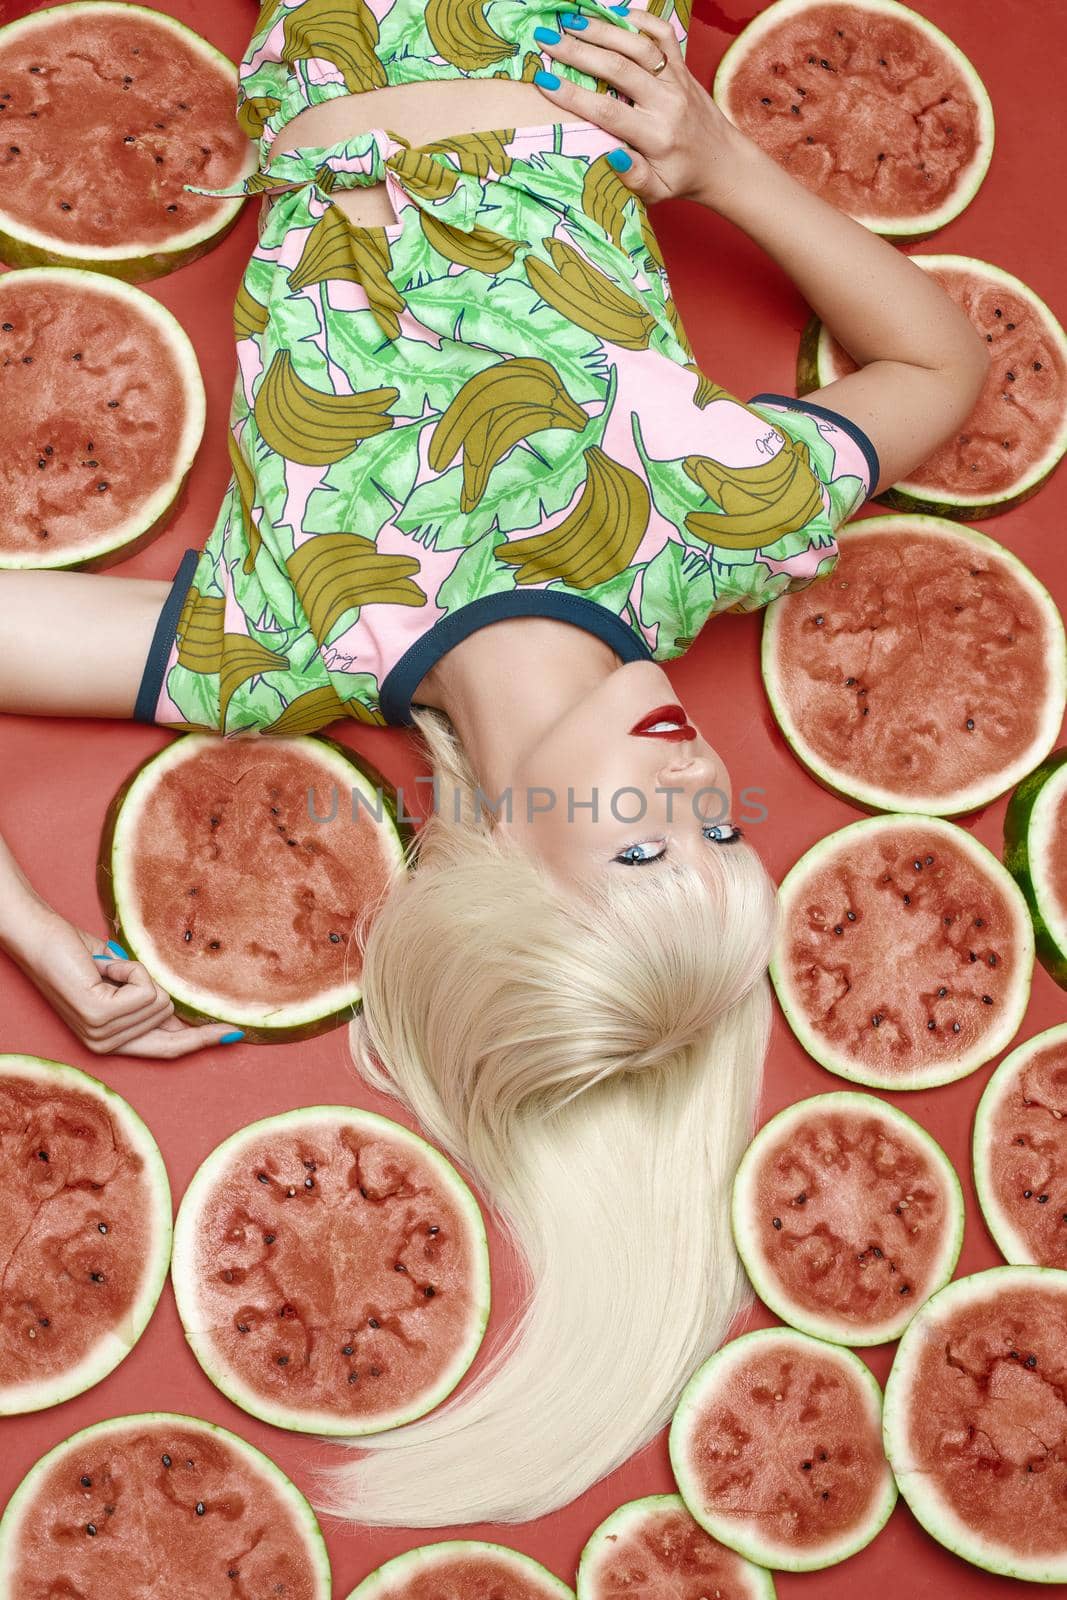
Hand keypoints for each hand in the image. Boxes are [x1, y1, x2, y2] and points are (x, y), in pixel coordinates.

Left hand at [4, 904, 244, 1058]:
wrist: (38, 937)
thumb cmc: (75, 954)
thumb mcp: (121, 983)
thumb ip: (150, 1004)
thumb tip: (186, 1018)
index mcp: (111, 1042)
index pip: (168, 1049)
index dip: (202, 1040)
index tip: (234, 1035)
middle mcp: (106, 1046)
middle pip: (169, 1015)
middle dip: (153, 984)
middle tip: (115, 969)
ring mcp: (102, 1034)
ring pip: (160, 999)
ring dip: (137, 972)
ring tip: (104, 968)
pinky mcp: (100, 1016)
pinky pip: (147, 988)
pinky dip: (131, 968)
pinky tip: (103, 967)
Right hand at [532, 8, 749, 208]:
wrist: (723, 162)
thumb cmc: (682, 178)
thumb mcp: (658, 192)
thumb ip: (635, 178)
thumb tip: (613, 155)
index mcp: (657, 136)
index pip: (609, 111)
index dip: (574, 95)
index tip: (544, 81)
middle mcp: (667, 102)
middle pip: (619, 68)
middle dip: (579, 51)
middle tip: (546, 38)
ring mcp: (677, 79)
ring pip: (638, 45)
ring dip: (602, 29)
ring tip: (569, 21)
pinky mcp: (682, 67)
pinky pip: (663, 33)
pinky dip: (638, 19)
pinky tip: (612, 13)